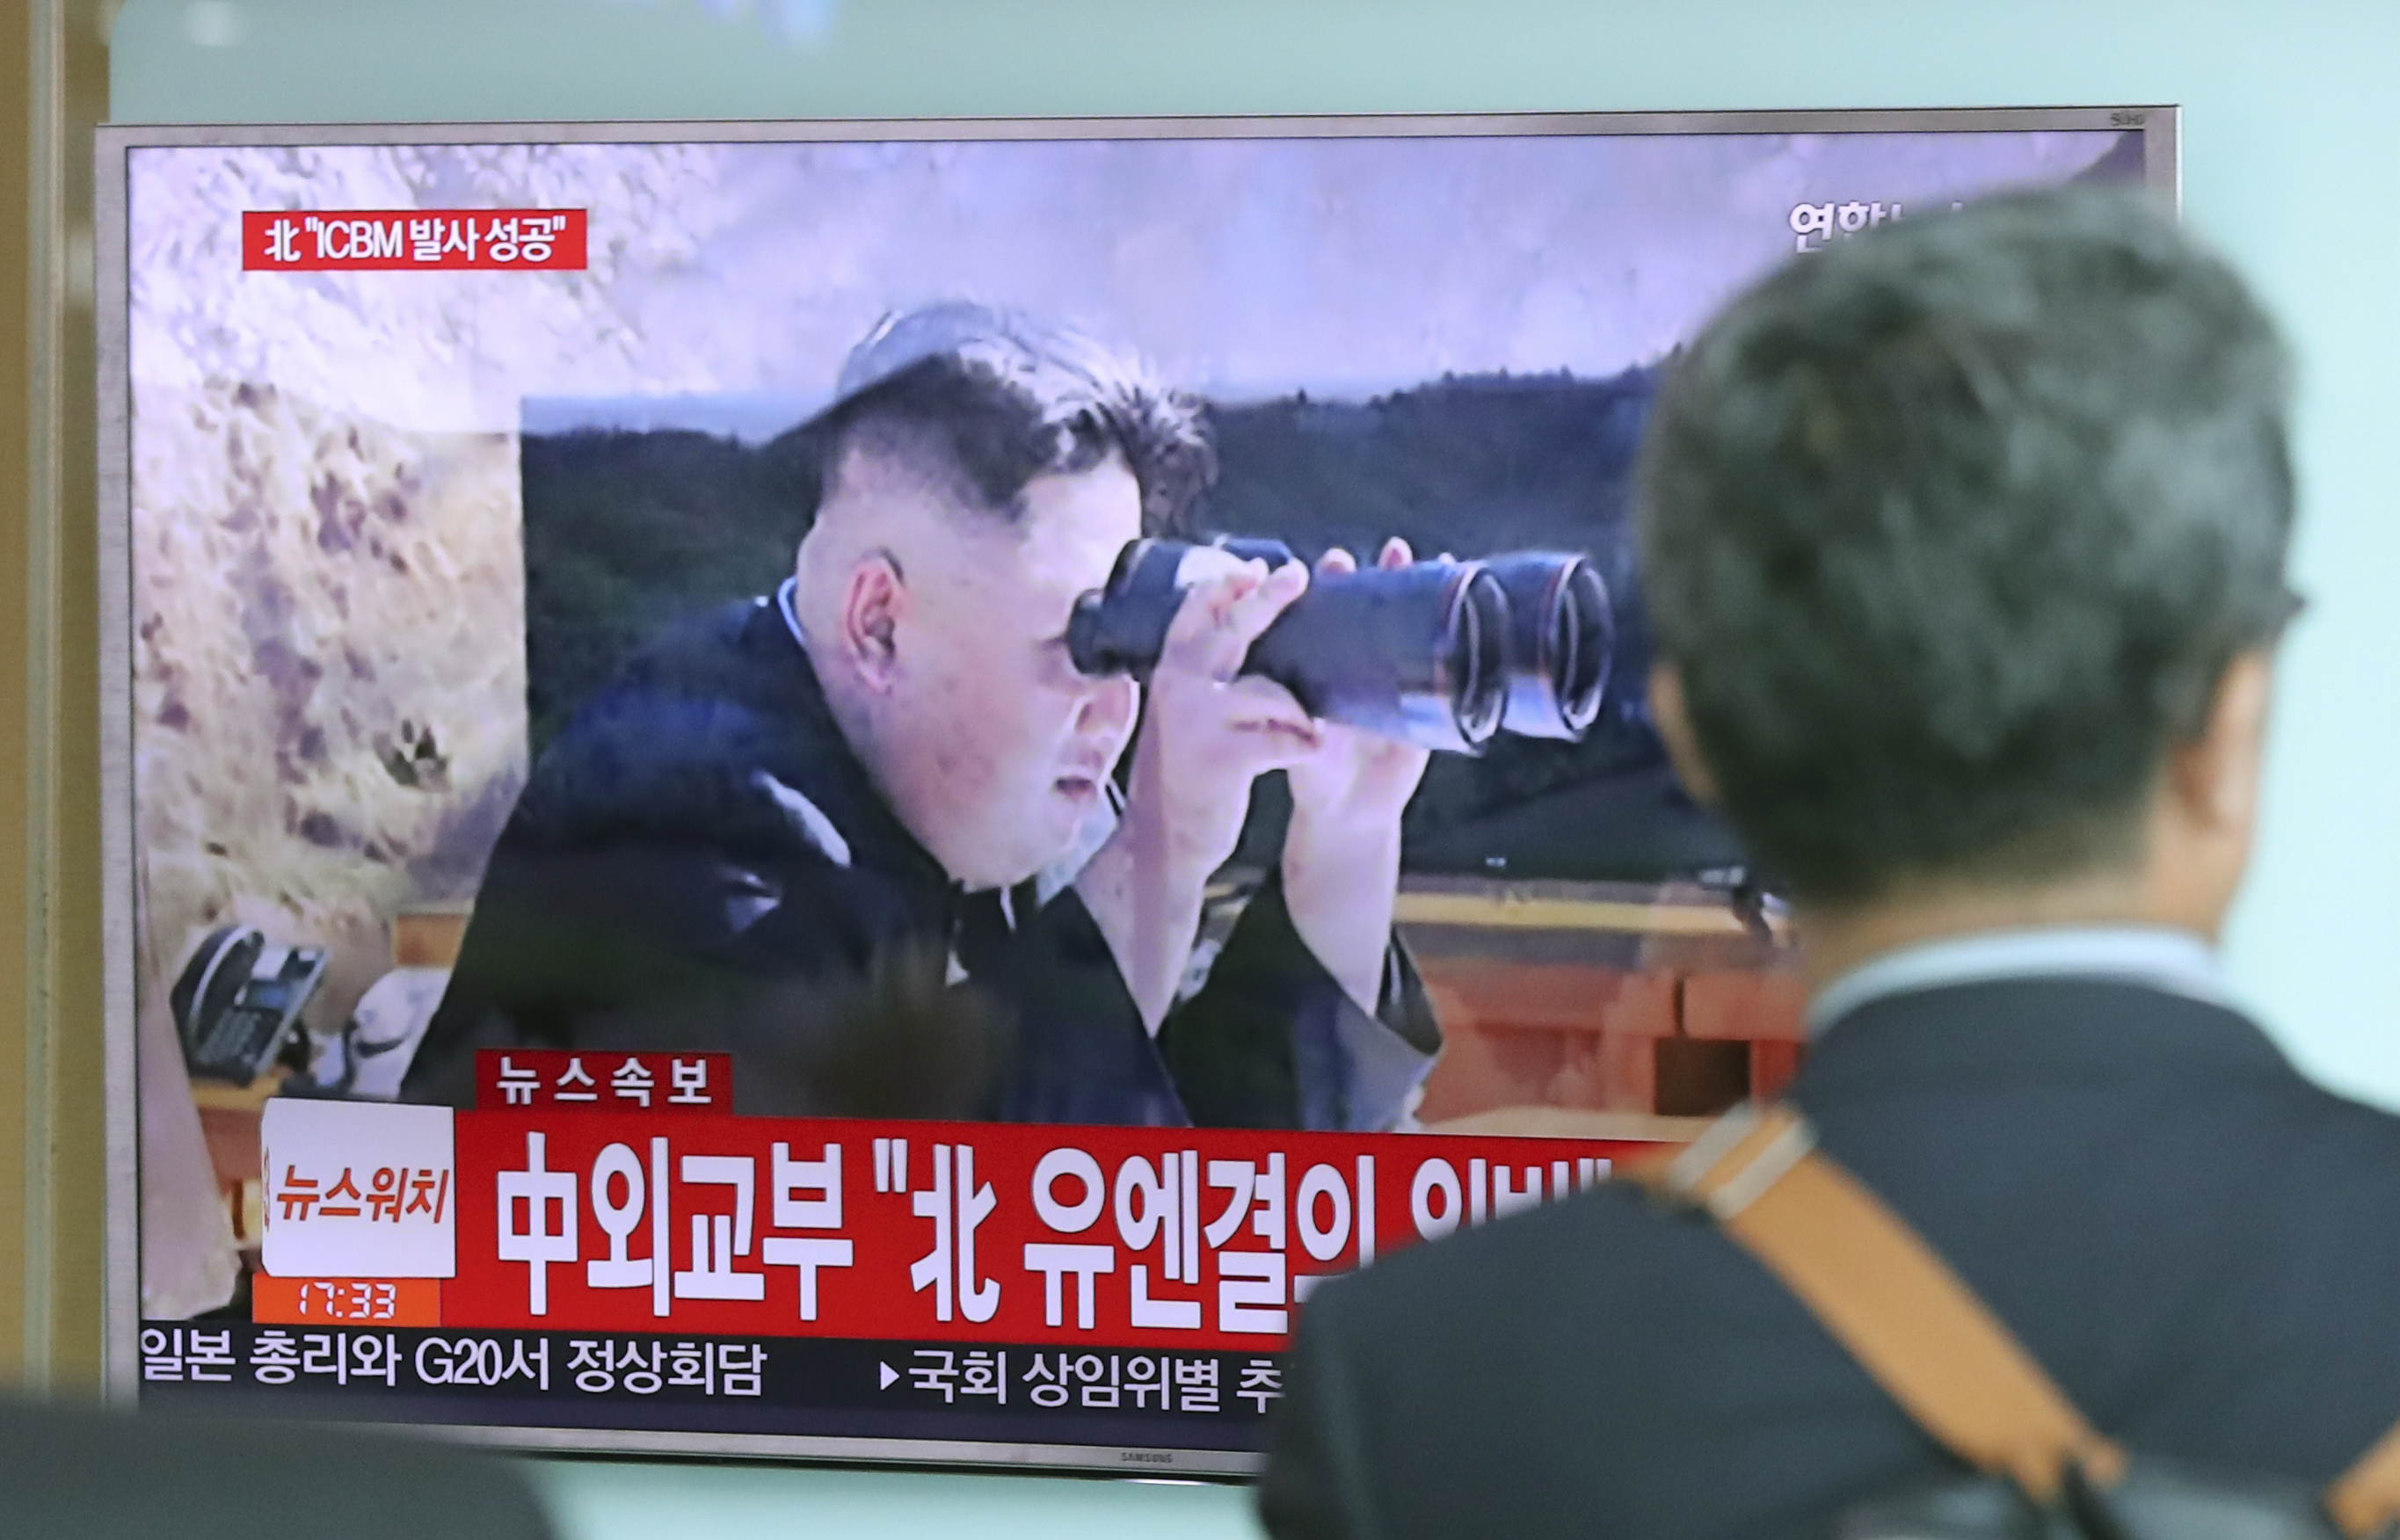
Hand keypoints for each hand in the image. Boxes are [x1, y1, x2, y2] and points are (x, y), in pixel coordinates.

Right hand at [1132, 557, 1322, 875]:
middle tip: (1298, 574)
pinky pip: (1284, 739)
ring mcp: (1200, 721)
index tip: (1256, 569)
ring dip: (1299, 709)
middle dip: (1269, 597)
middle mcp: (1179, 686)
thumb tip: (1241, 623)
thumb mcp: (1180, 712)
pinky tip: (1311, 750)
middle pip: (1234, 628)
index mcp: (1170, 671)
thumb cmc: (1185, 773)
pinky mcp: (1225, 758)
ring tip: (1309, 728)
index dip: (1226, 585)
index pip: (1195, 609)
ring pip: (1271, 690)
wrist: (1161, 839)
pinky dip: (1304, 744)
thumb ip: (1202, 675)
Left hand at [1281, 539, 1431, 1015]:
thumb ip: (1309, 734)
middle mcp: (1355, 663)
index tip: (1332, 563)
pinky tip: (1467, 603)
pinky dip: (1455, 635)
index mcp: (1319, 667)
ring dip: (1415, 592)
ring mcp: (1392, 679)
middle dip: (1379, 578)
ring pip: (1405, 626)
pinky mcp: (1425, 703)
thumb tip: (1316, 719)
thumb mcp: (1304, 748)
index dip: (1329, 586)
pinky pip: (1443, 664)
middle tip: (1390, 553)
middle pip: (1368, 609)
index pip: (1324, 613)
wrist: (1347, 816)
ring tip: (1432, 561)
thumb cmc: (1315, 777)